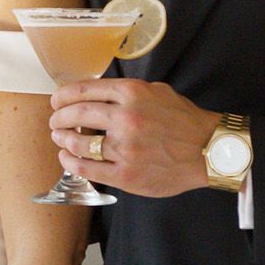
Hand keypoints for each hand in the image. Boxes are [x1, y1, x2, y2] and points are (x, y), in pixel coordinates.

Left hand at [48, 78, 221, 198]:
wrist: (209, 151)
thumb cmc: (185, 121)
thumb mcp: (158, 91)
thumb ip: (127, 91)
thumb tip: (96, 95)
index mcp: (132, 93)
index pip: (84, 90)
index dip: (63, 95)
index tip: (56, 100)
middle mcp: (126, 118)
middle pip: (76, 114)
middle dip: (59, 117)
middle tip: (55, 120)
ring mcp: (125, 148)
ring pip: (79, 143)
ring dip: (62, 139)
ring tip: (59, 138)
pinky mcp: (126, 175)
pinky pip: (87, 168)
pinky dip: (71, 162)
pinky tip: (66, 158)